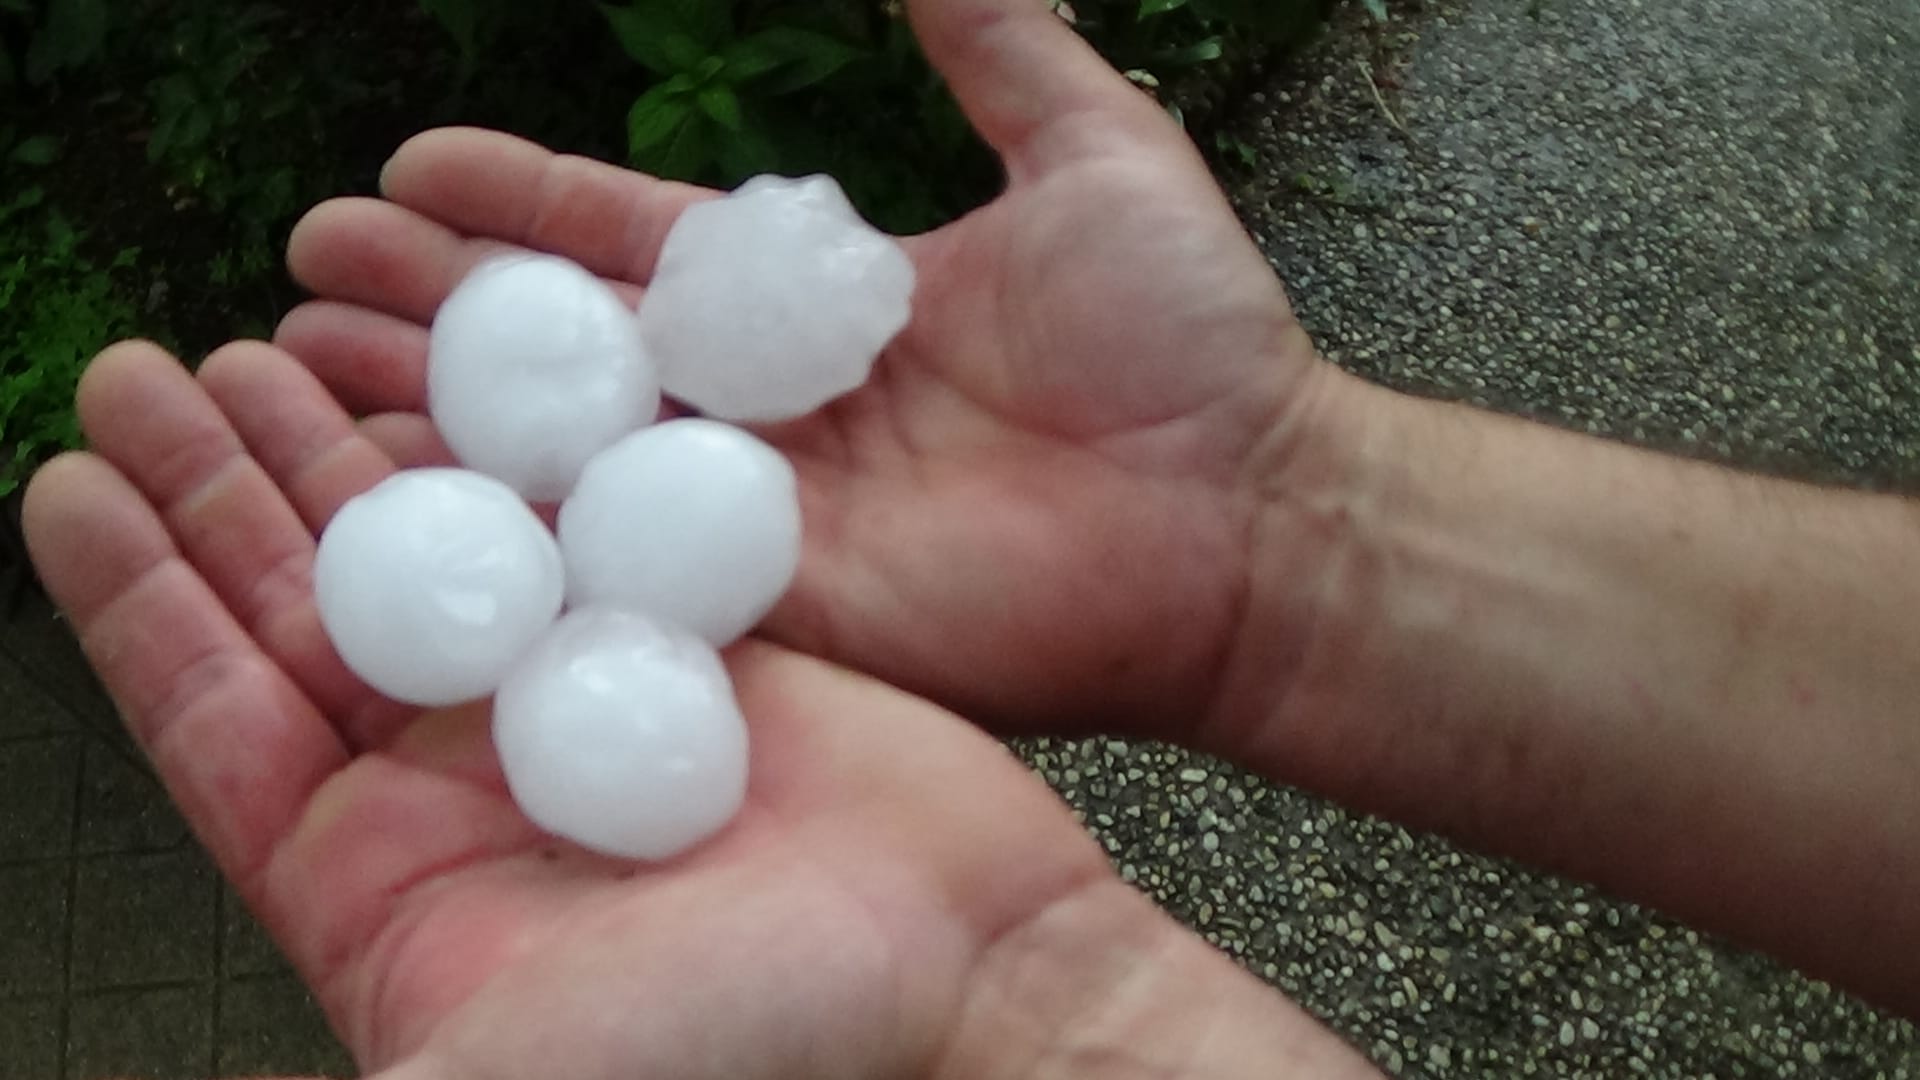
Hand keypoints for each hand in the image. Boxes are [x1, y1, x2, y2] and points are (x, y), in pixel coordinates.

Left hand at [24, 343, 1376, 1078]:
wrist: (975, 989)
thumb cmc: (750, 1053)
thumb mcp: (497, 1079)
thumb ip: (377, 1061)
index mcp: (393, 886)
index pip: (219, 719)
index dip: (134, 599)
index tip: (63, 482)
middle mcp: (475, 782)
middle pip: (312, 602)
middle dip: (224, 481)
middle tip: (154, 365)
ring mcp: (588, 698)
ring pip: (440, 539)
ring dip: (350, 439)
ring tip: (270, 340)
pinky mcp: (699, 635)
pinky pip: (579, 514)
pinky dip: (513, 440)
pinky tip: (458, 369)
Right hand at [272, 0, 1343, 739]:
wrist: (1248, 521)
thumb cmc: (1189, 341)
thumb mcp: (1088, 147)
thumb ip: (994, 39)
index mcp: (814, 302)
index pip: (631, 242)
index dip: (519, 203)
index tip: (412, 165)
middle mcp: (766, 412)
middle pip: (564, 352)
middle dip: (434, 304)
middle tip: (308, 268)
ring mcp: (760, 521)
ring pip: (561, 462)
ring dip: (430, 416)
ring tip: (301, 366)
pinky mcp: (775, 615)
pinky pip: (611, 574)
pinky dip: (502, 542)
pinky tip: (390, 502)